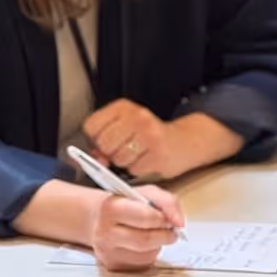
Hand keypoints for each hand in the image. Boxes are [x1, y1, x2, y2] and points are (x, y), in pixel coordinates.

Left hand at [83, 100, 241, 179]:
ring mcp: (149, 135)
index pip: (91, 125)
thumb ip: (105, 141)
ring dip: (125, 162)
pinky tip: (147, 159)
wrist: (185, 140)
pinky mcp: (158, 154)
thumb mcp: (126, 128)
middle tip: (124, 149)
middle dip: (110, 152)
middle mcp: (137, 117)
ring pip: (118, 158)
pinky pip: (134, 169)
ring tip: (137, 154)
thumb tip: (96, 158)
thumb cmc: (150, 136)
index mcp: (124, 107)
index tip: (107, 139)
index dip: (96, 138)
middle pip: (104, 143)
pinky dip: (138, 169)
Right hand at [88, 185, 183, 272]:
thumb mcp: (146, 193)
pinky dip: (151, 254)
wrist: (100, 219)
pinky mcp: (113, 266)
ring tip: (155, 234)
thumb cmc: (126, 204)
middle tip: (170, 230)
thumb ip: (167, 202)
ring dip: (158, 245)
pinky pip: (142, 264)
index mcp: (111, 208)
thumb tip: (179, 223)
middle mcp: (105, 232)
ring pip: (147, 254)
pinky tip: (145, 246)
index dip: (164, 218)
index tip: (171, 219)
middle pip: (146, 240)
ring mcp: (107, 252)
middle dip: (165, 235)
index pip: (146, 217)